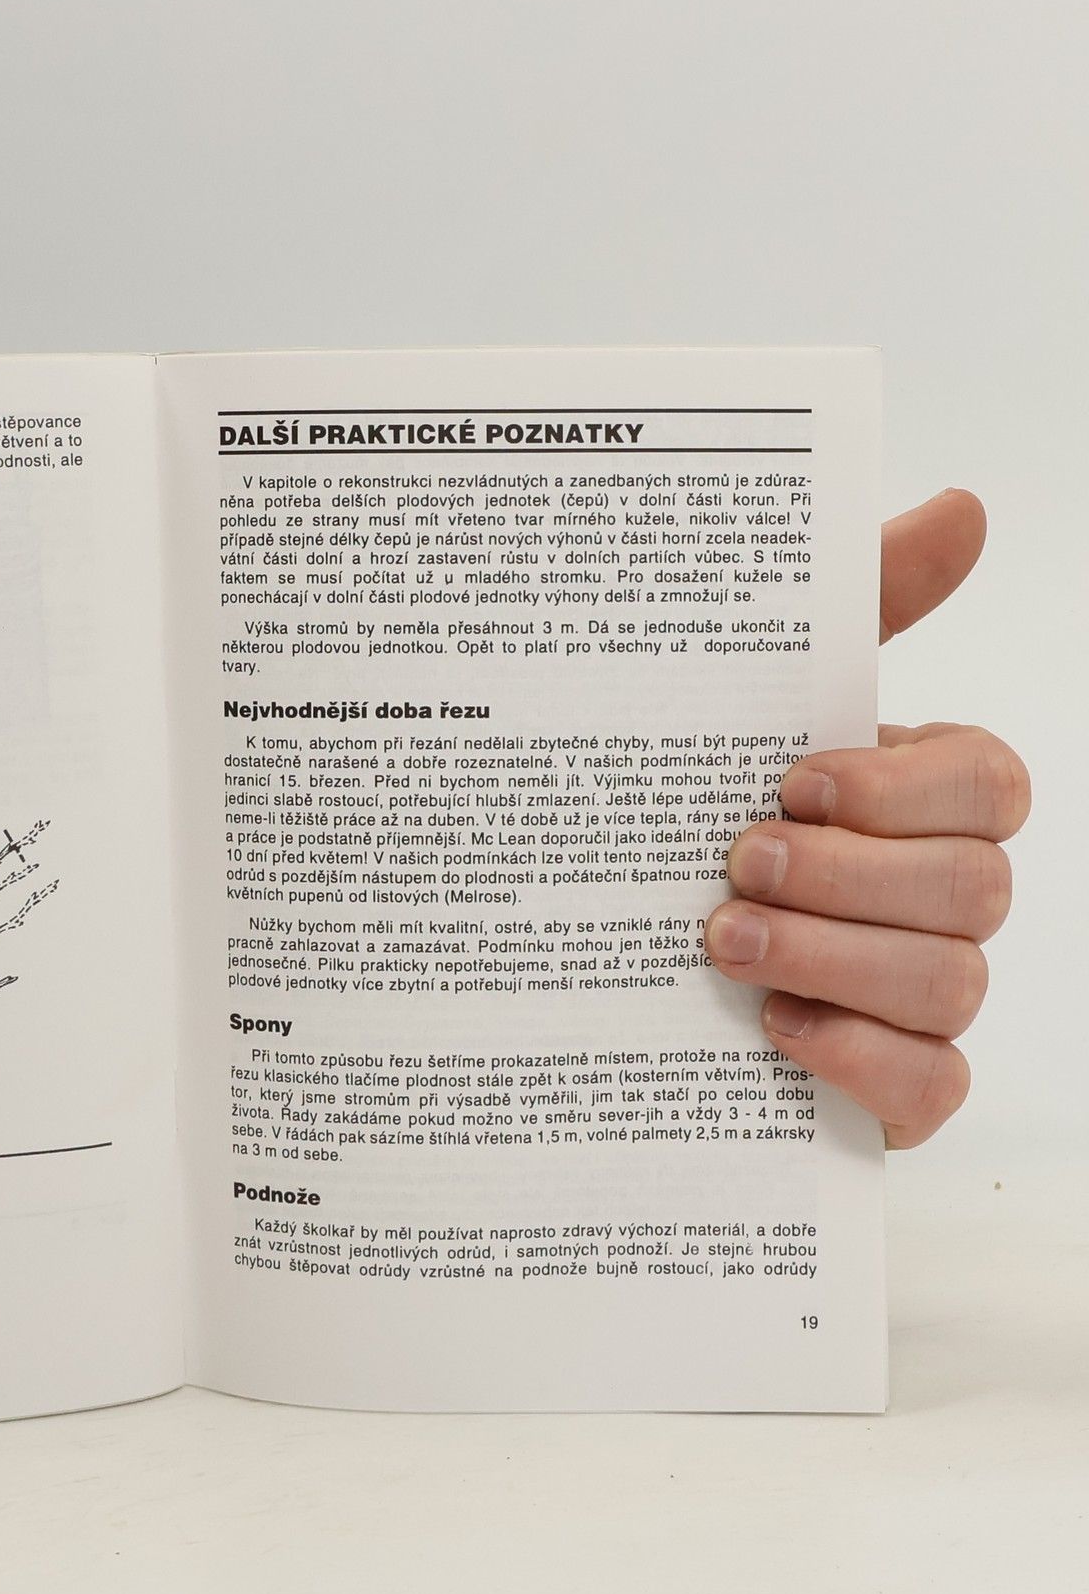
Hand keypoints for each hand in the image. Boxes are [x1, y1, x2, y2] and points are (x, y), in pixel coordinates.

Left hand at [704, 489, 1030, 1146]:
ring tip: (721, 941)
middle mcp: (941, 896)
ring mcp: (925, 994)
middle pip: (974, 886)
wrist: (604, 949)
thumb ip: (857, 610)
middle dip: (850, 875)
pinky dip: (856, 1056)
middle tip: (736, 864)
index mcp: (924, 799)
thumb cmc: (704, 811)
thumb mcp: (754, 707)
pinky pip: (930, 1084)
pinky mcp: (895, 1085)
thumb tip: (962, 507)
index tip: (794, 781)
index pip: (990, 783)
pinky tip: (772, 1027)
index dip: (903, 787)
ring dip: (831, 955)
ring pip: (949, 981)